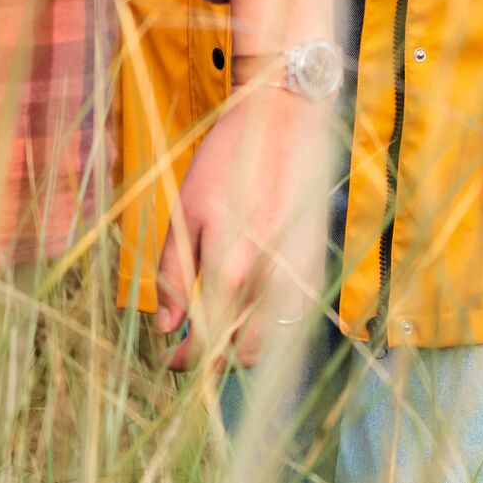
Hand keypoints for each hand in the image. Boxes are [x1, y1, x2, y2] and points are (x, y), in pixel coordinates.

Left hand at [153, 84, 329, 370]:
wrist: (283, 121)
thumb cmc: (227, 161)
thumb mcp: (186, 212)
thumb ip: (174, 273)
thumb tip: (166, 326)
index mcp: (231, 263)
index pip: (208, 336)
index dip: (187, 358)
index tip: (172, 360)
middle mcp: (268, 274)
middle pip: (243, 350)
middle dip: (216, 361)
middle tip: (194, 352)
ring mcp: (298, 270)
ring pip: (274, 339)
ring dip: (246, 348)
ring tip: (223, 335)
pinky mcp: (316, 261)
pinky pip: (297, 316)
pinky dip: (275, 328)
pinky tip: (255, 315)